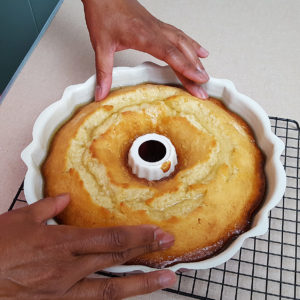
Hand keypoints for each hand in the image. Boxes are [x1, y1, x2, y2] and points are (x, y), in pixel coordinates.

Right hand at [0, 194, 175, 298]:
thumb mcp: (20, 219)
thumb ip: (46, 208)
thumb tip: (63, 200)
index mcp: (62, 243)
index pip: (111, 239)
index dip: (138, 236)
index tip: (158, 233)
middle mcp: (68, 269)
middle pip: (117, 260)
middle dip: (147, 252)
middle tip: (170, 248)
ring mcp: (63, 291)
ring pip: (111, 289)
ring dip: (141, 284)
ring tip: (165, 280)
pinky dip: (113, 297)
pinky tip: (128, 294)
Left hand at [82, 0, 208, 100]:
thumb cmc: (103, 14)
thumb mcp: (101, 45)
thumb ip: (103, 72)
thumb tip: (100, 94)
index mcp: (144, 36)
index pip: (170, 54)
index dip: (185, 67)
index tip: (198, 80)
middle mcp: (156, 31)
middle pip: (181, 52)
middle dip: (194, 71)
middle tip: (203, 89)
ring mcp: (159, 27)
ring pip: (184, 43)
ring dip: (195, 60)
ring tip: (205, 75)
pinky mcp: (158, 26)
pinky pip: (180, 35)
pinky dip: (192, 44)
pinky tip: (199, 51)